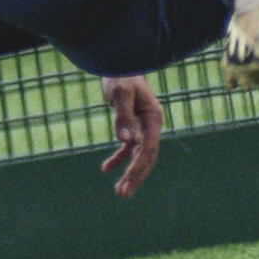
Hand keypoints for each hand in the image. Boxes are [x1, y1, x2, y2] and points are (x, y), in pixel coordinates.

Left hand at [100, 75, 163, 196]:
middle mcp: (151, 125)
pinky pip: (127, 147)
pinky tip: (105, 169)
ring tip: (120, 192)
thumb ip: (123, 116)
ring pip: (138, 155)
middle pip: (146, 156)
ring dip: (129, 173)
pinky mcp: (132, 126)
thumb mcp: (120, 93)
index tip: (127, 182)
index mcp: (153, 118)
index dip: (138, 166)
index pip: (148, 148)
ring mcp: (143, 126)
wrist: (121, 63)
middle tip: (123, 195)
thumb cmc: (121, 75)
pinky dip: (118, 158)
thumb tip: (126, 140)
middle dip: (136, 176)